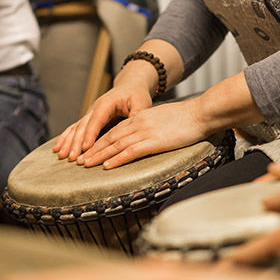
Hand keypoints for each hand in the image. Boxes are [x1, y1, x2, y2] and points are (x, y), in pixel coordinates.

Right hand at [53, 82, 152, 161]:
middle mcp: (95, 108)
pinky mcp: (89, 120)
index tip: (86, 147)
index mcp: (107, 103)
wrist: (129, 87)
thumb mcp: (141, 102)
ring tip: (62, 155)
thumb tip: (136, 126)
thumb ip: (137, 114)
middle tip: (73, 157)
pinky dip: (66, 139)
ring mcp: (90, 114)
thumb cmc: (136, 95)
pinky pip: (75, 129)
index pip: (97, 119)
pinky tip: (58, 149)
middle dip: (76, 142)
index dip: (91, 133)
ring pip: (76, 128)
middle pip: (83, 126)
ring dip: (68, 142)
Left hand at [79, 98, 209, 168]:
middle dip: (93, 149)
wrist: (200, 113)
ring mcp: (145, 132)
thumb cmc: (188, 118)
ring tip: (85, 164)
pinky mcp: (154, 141)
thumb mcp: (164, 119)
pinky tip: (107, 166)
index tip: (88, 150)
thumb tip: (148, 136)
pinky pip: (131, 151)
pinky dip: (117, 159)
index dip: (99, 141)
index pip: (114, 130)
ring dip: (99, 156)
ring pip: (115, 145)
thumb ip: (152, 126)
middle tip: (79, 160)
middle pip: (110, 138)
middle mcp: (138, 123)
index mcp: (140, 117)